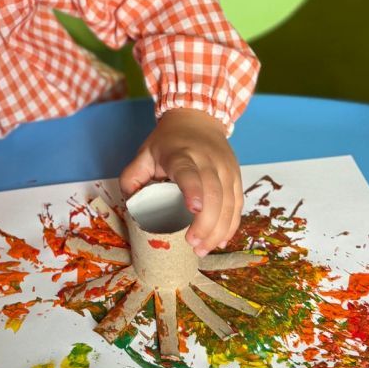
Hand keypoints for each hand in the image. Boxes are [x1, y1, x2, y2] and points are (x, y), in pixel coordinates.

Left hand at [118, 108, 242, 256]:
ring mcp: (226, 168)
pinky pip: (238, 203)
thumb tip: (130, 203)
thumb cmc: (168, 141)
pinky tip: (221, 240)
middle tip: (193, 245)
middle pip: (214, 194)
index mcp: (182, 154)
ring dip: (219, 230)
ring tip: (203, 249)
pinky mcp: (237, 176)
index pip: (189, 172)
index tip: (194, 209)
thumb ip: (132, 177)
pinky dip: (231, 224)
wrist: (198, 118)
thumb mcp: (144, 152)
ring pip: (229, 202)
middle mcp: (208, 160)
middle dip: (206, 224)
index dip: (193, 190)